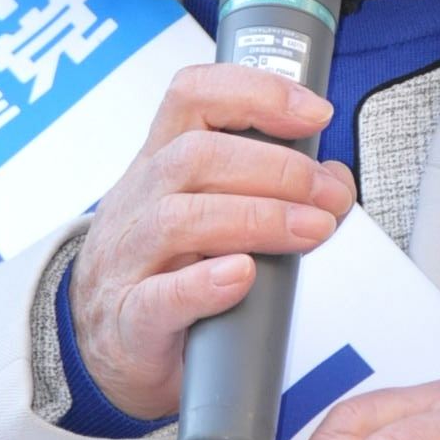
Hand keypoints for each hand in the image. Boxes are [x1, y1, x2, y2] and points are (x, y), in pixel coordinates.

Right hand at [68, 64, 356, 419]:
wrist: (105, 346)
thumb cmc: (163, 270)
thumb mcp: (206, 213)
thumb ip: (266, 190)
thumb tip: (334, 179)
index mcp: (159, 162)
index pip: (192, 96)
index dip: (256, 93)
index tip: (314, 113)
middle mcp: (137, 200)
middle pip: (195, 156)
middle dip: (278, 168)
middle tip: (329, 194)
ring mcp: (127, 260)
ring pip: (177, 218)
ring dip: (258, 219)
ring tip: (311, 231)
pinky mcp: (129, 320)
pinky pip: (159, 297)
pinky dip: (205, 284)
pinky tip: (243, 276)